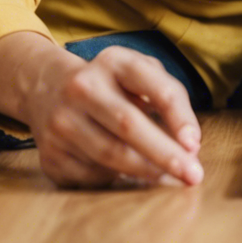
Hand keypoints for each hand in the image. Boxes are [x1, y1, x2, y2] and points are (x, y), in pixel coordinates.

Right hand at [11, 45, 202, 188]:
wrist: (47, 89)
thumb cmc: (111, 84)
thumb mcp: (139, 74)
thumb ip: (168, 97)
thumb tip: (187, 145)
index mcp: (114, 62)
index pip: (155, 88)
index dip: (179, 117)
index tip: (194, 144)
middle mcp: (83, 88)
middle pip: (128, 125)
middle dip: (165, 154)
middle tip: (192, 176)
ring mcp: (61, 121)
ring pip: (110, 155)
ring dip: (145, 172)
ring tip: (170, 181)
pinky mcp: (50, 153)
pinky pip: (91, 175)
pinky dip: (116, 180)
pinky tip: (131, 179)